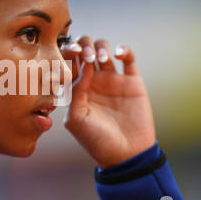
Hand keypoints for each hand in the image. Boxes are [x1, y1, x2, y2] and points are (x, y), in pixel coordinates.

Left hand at [61, 36, 155, 168]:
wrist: (125, 154)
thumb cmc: (96, 140)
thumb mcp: (76, 118)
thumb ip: (75, 92)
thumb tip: (83, 66)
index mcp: (76, 88)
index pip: (69, 62)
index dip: (68, 52)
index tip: (71, 51)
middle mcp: (93, 80)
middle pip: (85, 50)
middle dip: (84, 45)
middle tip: (87, 55)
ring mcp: (112, 79)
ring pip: (104, 49)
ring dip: (100, 47)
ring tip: (101, 59)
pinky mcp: (132, 81)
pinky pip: (128, 58)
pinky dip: (124, 50)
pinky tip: (118, 55)